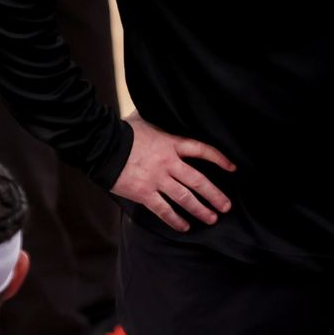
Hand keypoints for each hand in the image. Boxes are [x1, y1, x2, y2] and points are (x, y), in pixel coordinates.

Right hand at [113, 116, 235, 232]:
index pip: (202, 150)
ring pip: (185, 198)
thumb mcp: (143, 119)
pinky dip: (175, 220)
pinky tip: (184, 227)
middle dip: (214, 195)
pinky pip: (163, 210)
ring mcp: (157, 179)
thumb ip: (156, 119)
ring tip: (211, 218)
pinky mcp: (144, 193)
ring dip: (200, 210)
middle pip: (198, 181)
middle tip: (226, 206)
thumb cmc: (121, 131)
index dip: (219, 159)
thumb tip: (160, 107)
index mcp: (170, 143)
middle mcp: (168, 163)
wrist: (101, 146)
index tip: (232, 168)